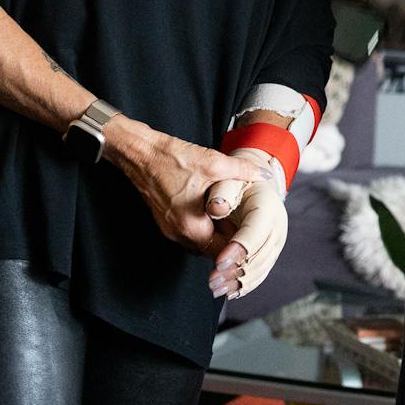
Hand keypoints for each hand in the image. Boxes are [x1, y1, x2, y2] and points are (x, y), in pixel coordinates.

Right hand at [104, 121, 259, 254]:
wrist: (140, 153)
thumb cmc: (171, 159)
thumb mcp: (212, 163)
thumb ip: (242, 171)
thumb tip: (264, 175)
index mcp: (191, 227)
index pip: (222, 252)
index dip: (240, 246)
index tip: (253, 235)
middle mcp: (179, 234)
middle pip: (212, 250)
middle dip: (230, 241)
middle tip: (248, 226)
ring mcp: (170, 230)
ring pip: (201, 243)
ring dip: (217, 235)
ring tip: (234, 220)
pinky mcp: (166, 222)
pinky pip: (190, 233)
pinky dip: (204, 228)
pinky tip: (214, 212)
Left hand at [209, 183, 287, 299]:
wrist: (257, 187)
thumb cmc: (238, 183)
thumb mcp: (229, 180)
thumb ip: (222, 192)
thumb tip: (216, 207)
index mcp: (268, 209)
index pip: (254, 234)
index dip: (238, 250)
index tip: (219, 263)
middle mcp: (277, 229)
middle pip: (258, 256)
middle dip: (234, 271)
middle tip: (212, 281)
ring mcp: (276, 244)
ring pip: (259, 269)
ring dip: (237, 282)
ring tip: (216, 289)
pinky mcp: (270, 254)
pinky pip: (260, 274)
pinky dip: (244, 285)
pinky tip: (229, 292)